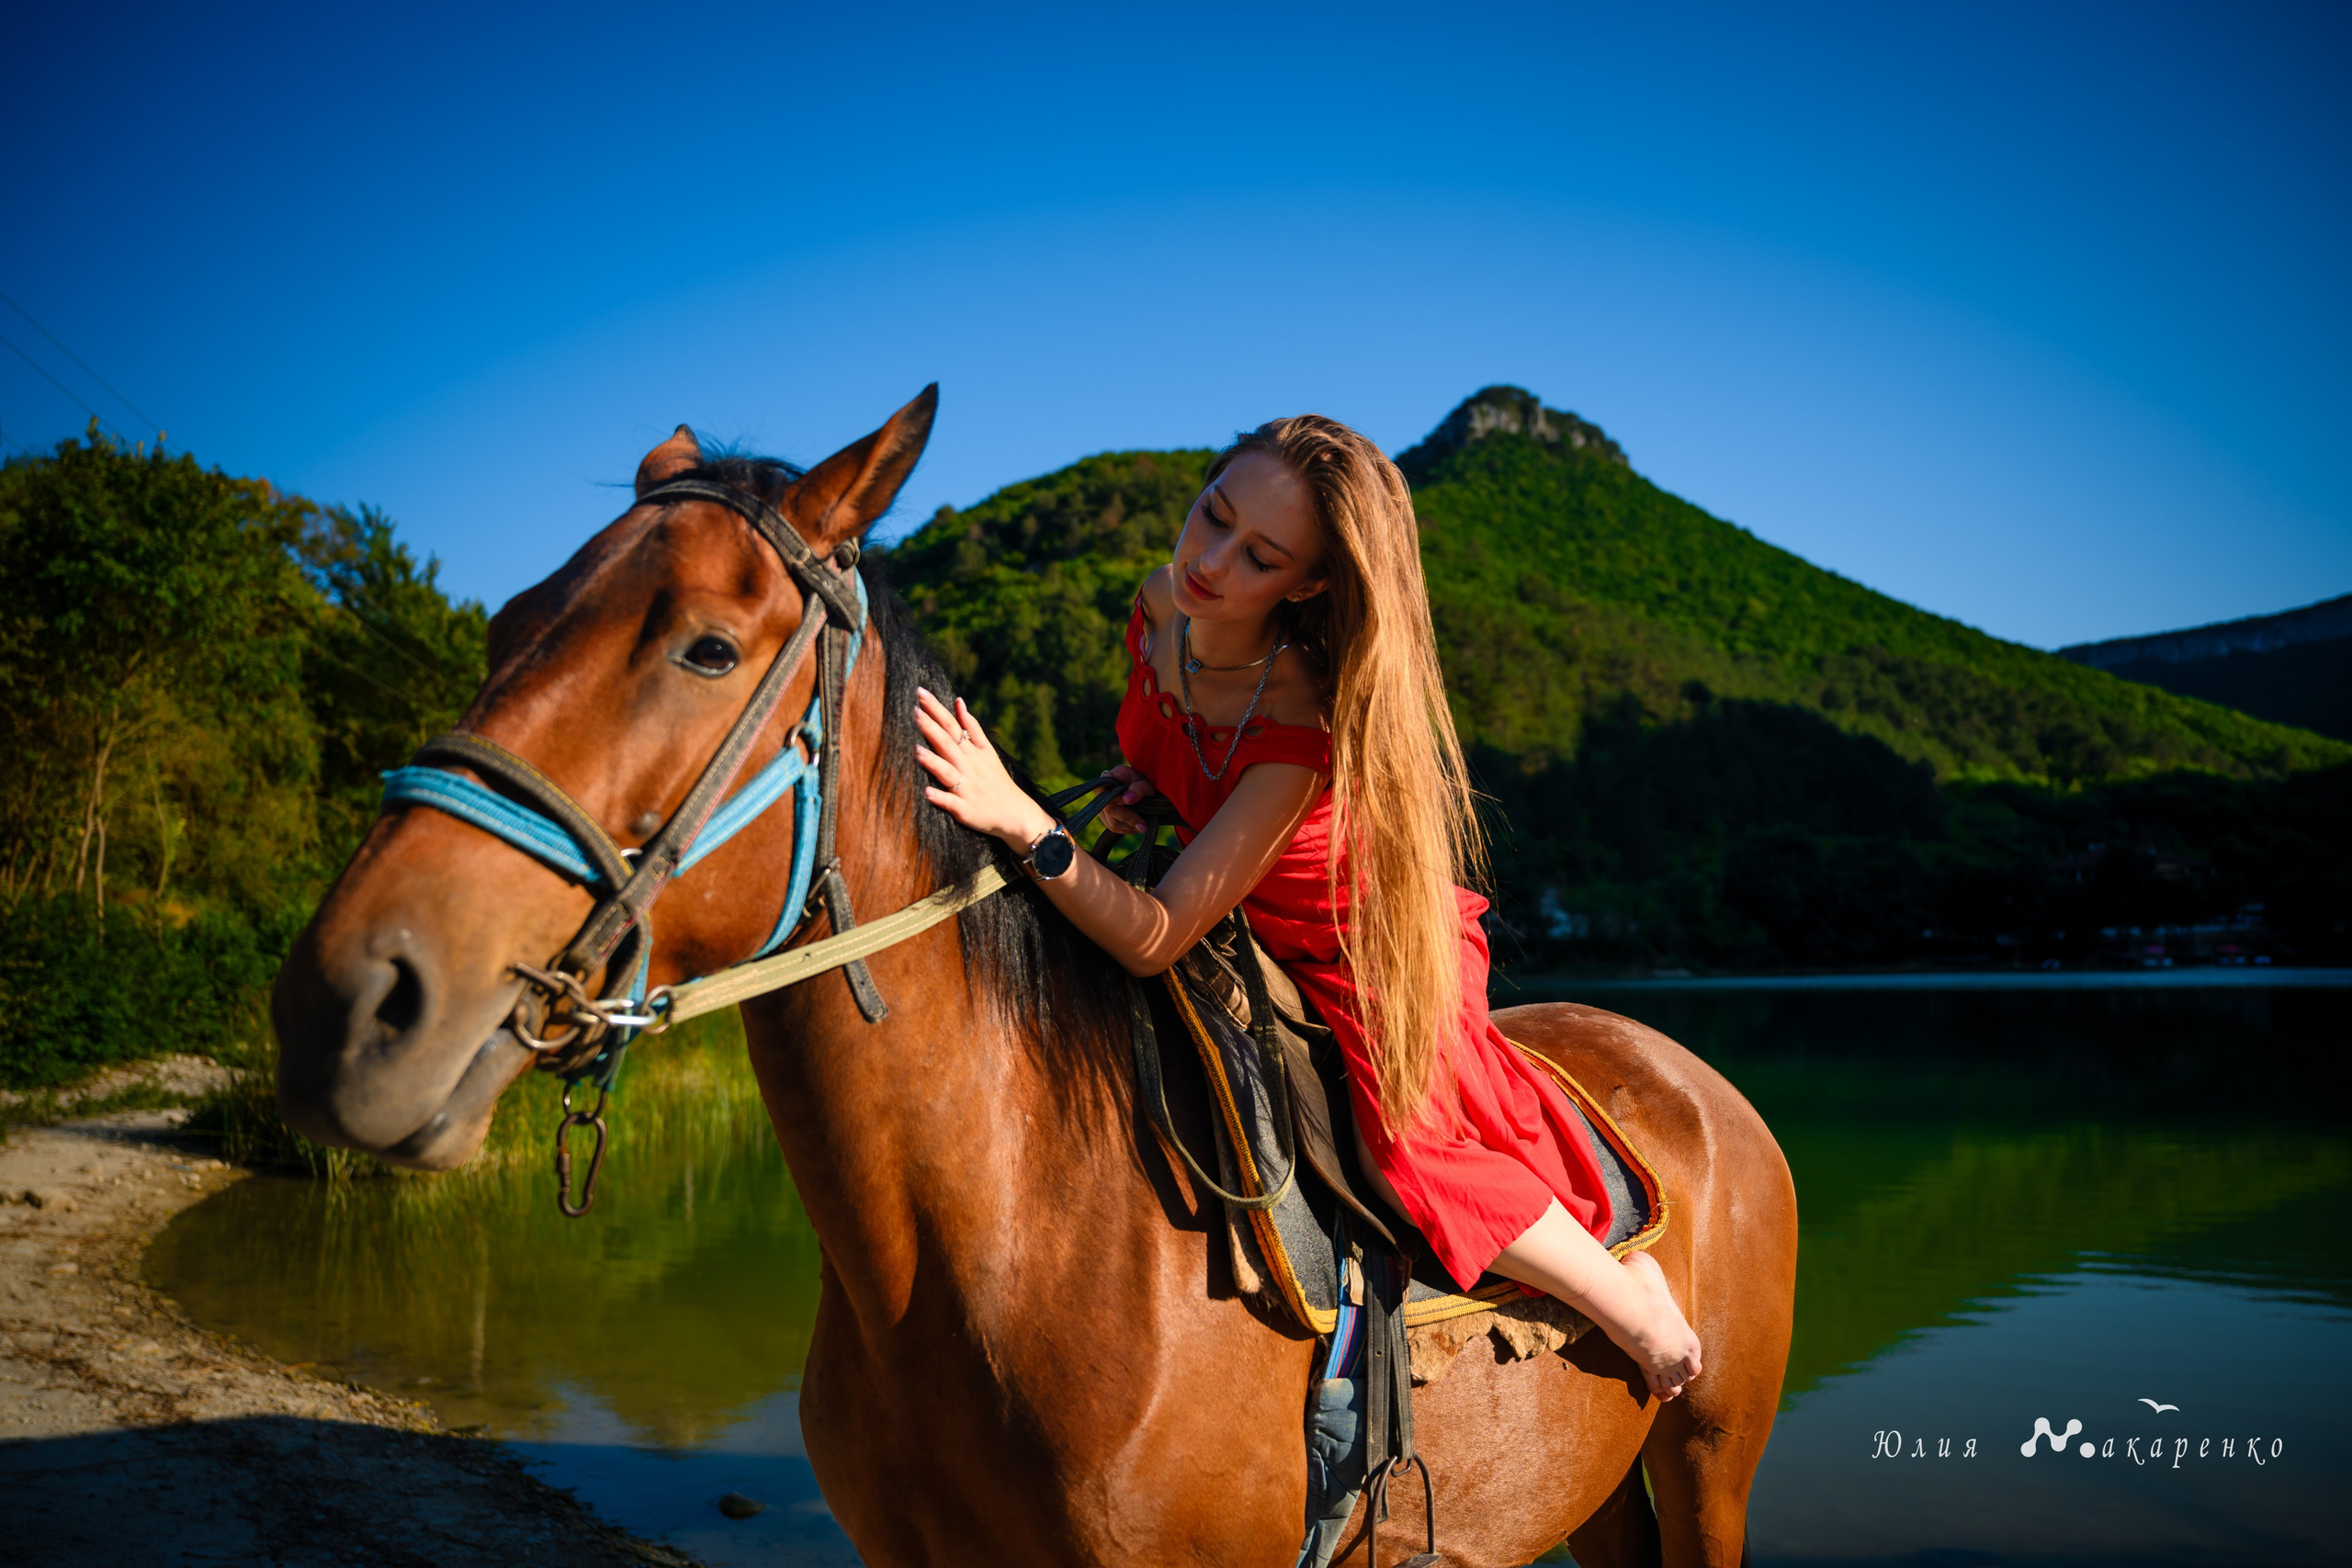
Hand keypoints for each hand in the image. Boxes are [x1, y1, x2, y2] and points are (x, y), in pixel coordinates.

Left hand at [913, 688, 1055, 848]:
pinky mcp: (965, 810)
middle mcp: (968, 767)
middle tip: (914, 711)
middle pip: (947, 744)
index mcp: (972, 752)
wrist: (1015, 813)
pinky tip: (928, 793)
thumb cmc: (996, 780)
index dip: (936, 709)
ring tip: (916, 751)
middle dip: (931, 728)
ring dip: (933, 762)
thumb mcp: (987, 750)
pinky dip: (941, 798)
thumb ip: (971, 727)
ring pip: (948, 773)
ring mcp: (967, 788)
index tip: (920, 692)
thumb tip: (958, 701)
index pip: (952, 725)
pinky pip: (952, 804)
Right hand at [1099, 763, 1158, 835]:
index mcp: (1110, 777)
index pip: (1103, 789)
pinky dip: (1126, 829)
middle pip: (1109, 809)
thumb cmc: (1146, 781)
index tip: (1130, 803)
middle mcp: (1102, 791)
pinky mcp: (1106, 816)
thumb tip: (1127, 800)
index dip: (1114, 799)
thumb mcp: (1146, 783)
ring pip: (1111, 822)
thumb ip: (1138, 789)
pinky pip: (1113, 827)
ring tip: (1143, 827)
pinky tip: (1136, 827)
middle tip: (1143, 826)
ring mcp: (1102, 805)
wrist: (1145, 787)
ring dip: (1129, 826)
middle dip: (1128, 819)